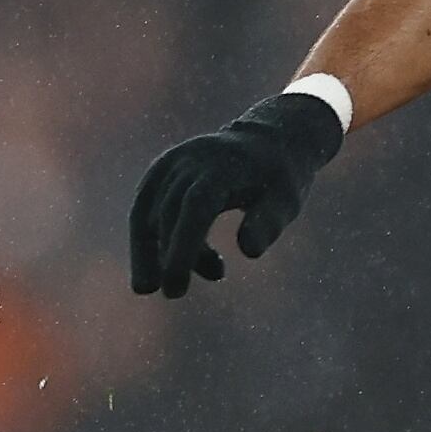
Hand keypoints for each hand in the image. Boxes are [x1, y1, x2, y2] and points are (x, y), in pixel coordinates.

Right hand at [130, 89, 345, 296]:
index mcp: (223, 166)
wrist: (267, 139)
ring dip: (147, 251)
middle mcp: (190, 160)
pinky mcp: (161, 170)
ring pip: (147, 210)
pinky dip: (146, 236)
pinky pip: (143, 205)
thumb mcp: (287, 199)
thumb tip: (248, 252)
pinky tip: (164, 263)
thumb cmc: (279, 177)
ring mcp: (172, 162)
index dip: (183, 249)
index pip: (196, 208)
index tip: (175, 286)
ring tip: (152, 286)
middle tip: (172, 293)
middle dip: (164, 256)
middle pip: (167, 212)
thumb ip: (268, 222)